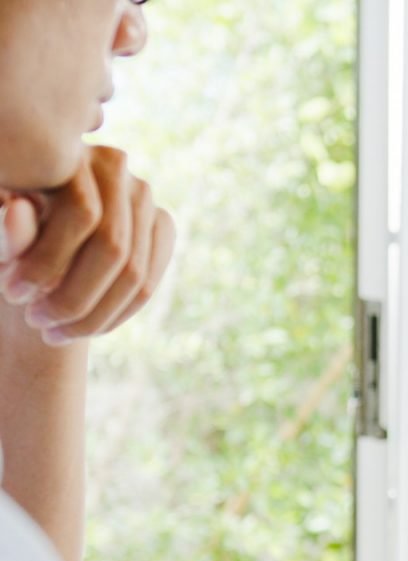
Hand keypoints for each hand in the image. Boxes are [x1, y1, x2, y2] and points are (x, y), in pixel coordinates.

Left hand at [0, 145, 173, 343]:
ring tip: (56, 332)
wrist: (36, 237)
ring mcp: (146, 196)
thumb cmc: (7, 234)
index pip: (79, 213)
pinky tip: (87, 328)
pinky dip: (118, 315)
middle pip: (114, 247)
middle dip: (74, 296)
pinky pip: (150, 283)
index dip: (46, 261)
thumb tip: (18, 211)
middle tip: (38, 323)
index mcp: (69, 152)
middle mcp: (116, 163)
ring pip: (136, 273)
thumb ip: (6, 229)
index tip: (12, 296)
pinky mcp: (163, 224)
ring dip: (96, 314)